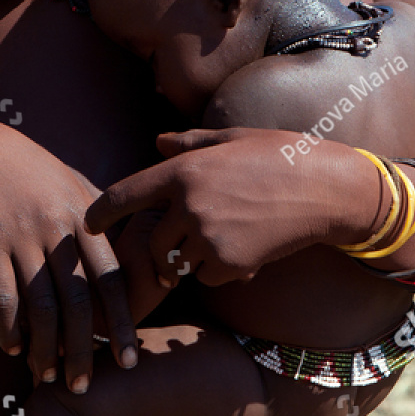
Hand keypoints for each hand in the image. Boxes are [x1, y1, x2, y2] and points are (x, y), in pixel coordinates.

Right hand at [0, 114, 137, 390]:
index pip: (110, 278)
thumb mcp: (70, 182)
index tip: (128, 358)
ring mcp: (19, 236)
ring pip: (39, 306)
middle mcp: (55, 228)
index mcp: (81, 215)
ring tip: (47, 374)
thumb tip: (124, 253)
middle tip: (84, 384)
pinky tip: (12, 348)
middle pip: (77, 301)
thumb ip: (96, 219)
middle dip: (83, 349)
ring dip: (44, 348)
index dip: (121, 322)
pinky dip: (8, 328)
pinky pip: (0, 296)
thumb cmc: (26, 168)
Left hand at [86, 128, 371, 287]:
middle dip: (161, 251)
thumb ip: (190, 145)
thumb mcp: (232, 139)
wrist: (326, 189)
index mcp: (184, 171)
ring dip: (195, 259)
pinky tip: (248, 249)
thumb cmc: (282, 154)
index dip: (101, 213)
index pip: (124, 196)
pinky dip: (222, 270)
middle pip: (152, 244)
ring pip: (181, 263)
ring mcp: (208, 236)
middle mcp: (189, 205)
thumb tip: (158, 144)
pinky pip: (210, 276)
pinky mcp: (230, 262)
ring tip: (229, 238)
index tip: (88, 226)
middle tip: (178, 250)